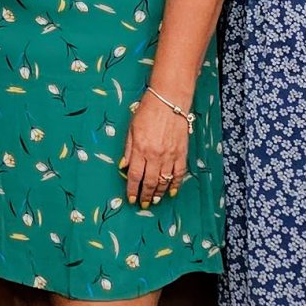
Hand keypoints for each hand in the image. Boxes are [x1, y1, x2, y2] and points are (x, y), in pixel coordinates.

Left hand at [120, 89, 190, 208]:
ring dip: (158, 193)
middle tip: (142, 204)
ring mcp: (170, 155)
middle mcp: (155, 155)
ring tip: (154, 200)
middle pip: (149, 181)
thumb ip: (128, 148)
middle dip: (145, 195)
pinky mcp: (181, 153)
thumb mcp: (132, 128)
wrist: (169, 101)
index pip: (135, 175)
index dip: (132, 189)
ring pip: (164, 181)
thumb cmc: (148, 111)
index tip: (131, 198)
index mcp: (140, 148)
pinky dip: (175, 185)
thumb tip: (124, 166)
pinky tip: (172, 192)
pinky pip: (179, 174)